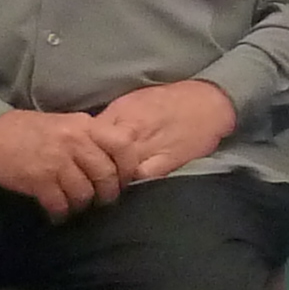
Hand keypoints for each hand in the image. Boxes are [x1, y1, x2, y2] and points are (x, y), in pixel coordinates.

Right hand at [0, 108, 127, 216]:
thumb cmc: (32, 131)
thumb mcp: (68, 124)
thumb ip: (92, 139)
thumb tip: (118, 162)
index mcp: (85, 126)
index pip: (123, 146)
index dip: (128, 168)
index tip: (121, 180)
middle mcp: (75, 141)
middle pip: (106, 175)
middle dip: (106, 194)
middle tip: (99, 200)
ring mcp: (56, 161)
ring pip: (85, 193)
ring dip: (81, 205)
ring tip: (74, 205)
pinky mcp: (38, 179)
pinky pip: (60, 204)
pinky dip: (60, 213)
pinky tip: (56, 212)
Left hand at [95, 79, 237, 183]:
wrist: (208, 103)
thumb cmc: (171, 100)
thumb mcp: (135, 100)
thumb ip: (112, 118)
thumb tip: (90, 134)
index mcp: (121, 113)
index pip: (89, 135)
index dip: (82, 151)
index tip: (80, 161)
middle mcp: (131, 130)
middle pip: (100, 155)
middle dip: (92, 169)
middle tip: (89, 180)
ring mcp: (148, 148)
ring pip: (118, 170)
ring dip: (109, 181)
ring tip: (106, 189)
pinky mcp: (166, 163)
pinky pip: (142, 178)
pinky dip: (132, 185)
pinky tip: (129, 189)